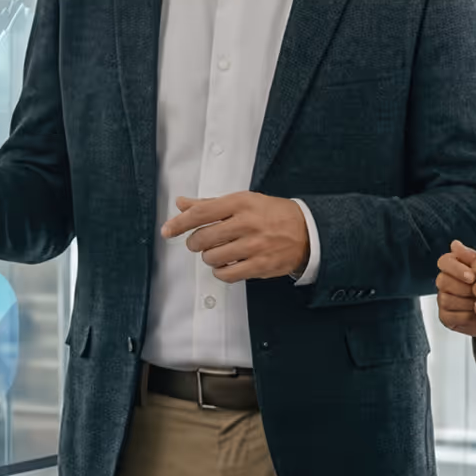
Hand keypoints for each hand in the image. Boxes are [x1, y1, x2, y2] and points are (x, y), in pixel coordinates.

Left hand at [158, 193, 307, 282]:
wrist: (307, 231)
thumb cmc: (272, 214)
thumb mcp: (243, 201)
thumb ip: (210, 204)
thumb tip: (182, 204)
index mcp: (241, 203)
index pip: (200, 213)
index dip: (179, 223)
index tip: (168, 230)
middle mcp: (247, 223)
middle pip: (202, 238)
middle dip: (195, 243)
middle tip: (200, 242)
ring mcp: (255, 246)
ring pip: (212, 257)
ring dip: (209, 257)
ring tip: (217, 252)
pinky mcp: (260, 265)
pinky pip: (227, 274)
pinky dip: (220, 272)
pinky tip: (226, 265)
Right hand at [436, 245, 475, 337]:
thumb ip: (475, 259)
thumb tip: (455, 244)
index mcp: (456, 267)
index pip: (445, 262)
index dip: (456, 268)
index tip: (472, 276)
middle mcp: (447, 282)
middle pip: (443, 280)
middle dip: (462, 287)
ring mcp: (445, 299)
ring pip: (445, 298)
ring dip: (465, 302)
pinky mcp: (446, 316)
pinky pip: (448, 315)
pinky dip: (464, 316)